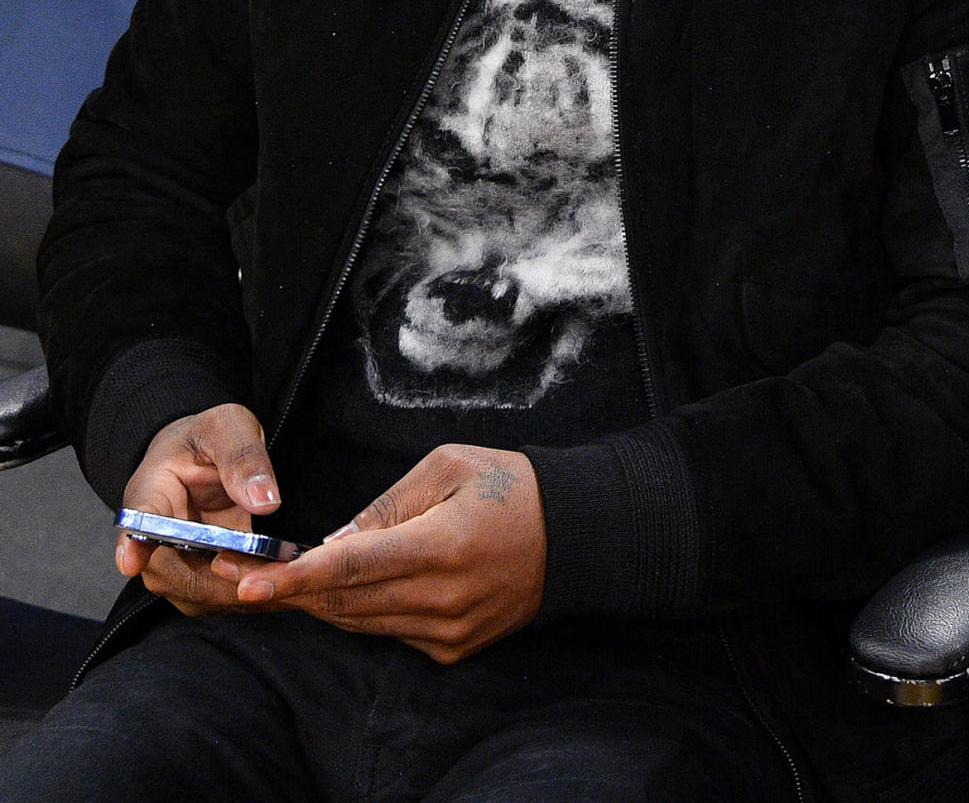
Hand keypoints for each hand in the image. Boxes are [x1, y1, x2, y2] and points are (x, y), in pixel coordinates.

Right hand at [115, 402, 281, 617]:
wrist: (201, 456)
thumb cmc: (208, 437)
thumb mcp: (228, 427)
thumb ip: (243, 457)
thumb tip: (264, 501)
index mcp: (151, 492)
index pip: (136, 522)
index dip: (133, 544)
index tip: (131, 561)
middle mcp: (153, 537)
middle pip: (170, 574)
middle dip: (219, 581)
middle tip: (272, 575)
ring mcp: (172, 564)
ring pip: (196, 596)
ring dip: (239, 594)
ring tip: (284, 578)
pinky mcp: (196, 578)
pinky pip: (217, 598)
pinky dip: (248, 596)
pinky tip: (280, 582)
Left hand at [226, 444, 545, 662]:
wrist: (575, 534)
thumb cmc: (510, 485)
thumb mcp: (448, 467)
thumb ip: (387, 506)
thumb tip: (335, 540)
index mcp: (440, 546)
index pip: (351, 567)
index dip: (295, 577)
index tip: (249, 581)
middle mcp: (442, 599)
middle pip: (347, 602)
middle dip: (293, 591)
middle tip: (245, 574)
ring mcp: (449, 631)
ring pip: (362, 622)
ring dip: (321, 603)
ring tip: (281, 580)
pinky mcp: (454, 649)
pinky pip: (390, 632)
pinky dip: (362, 611)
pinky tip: (347, 588)